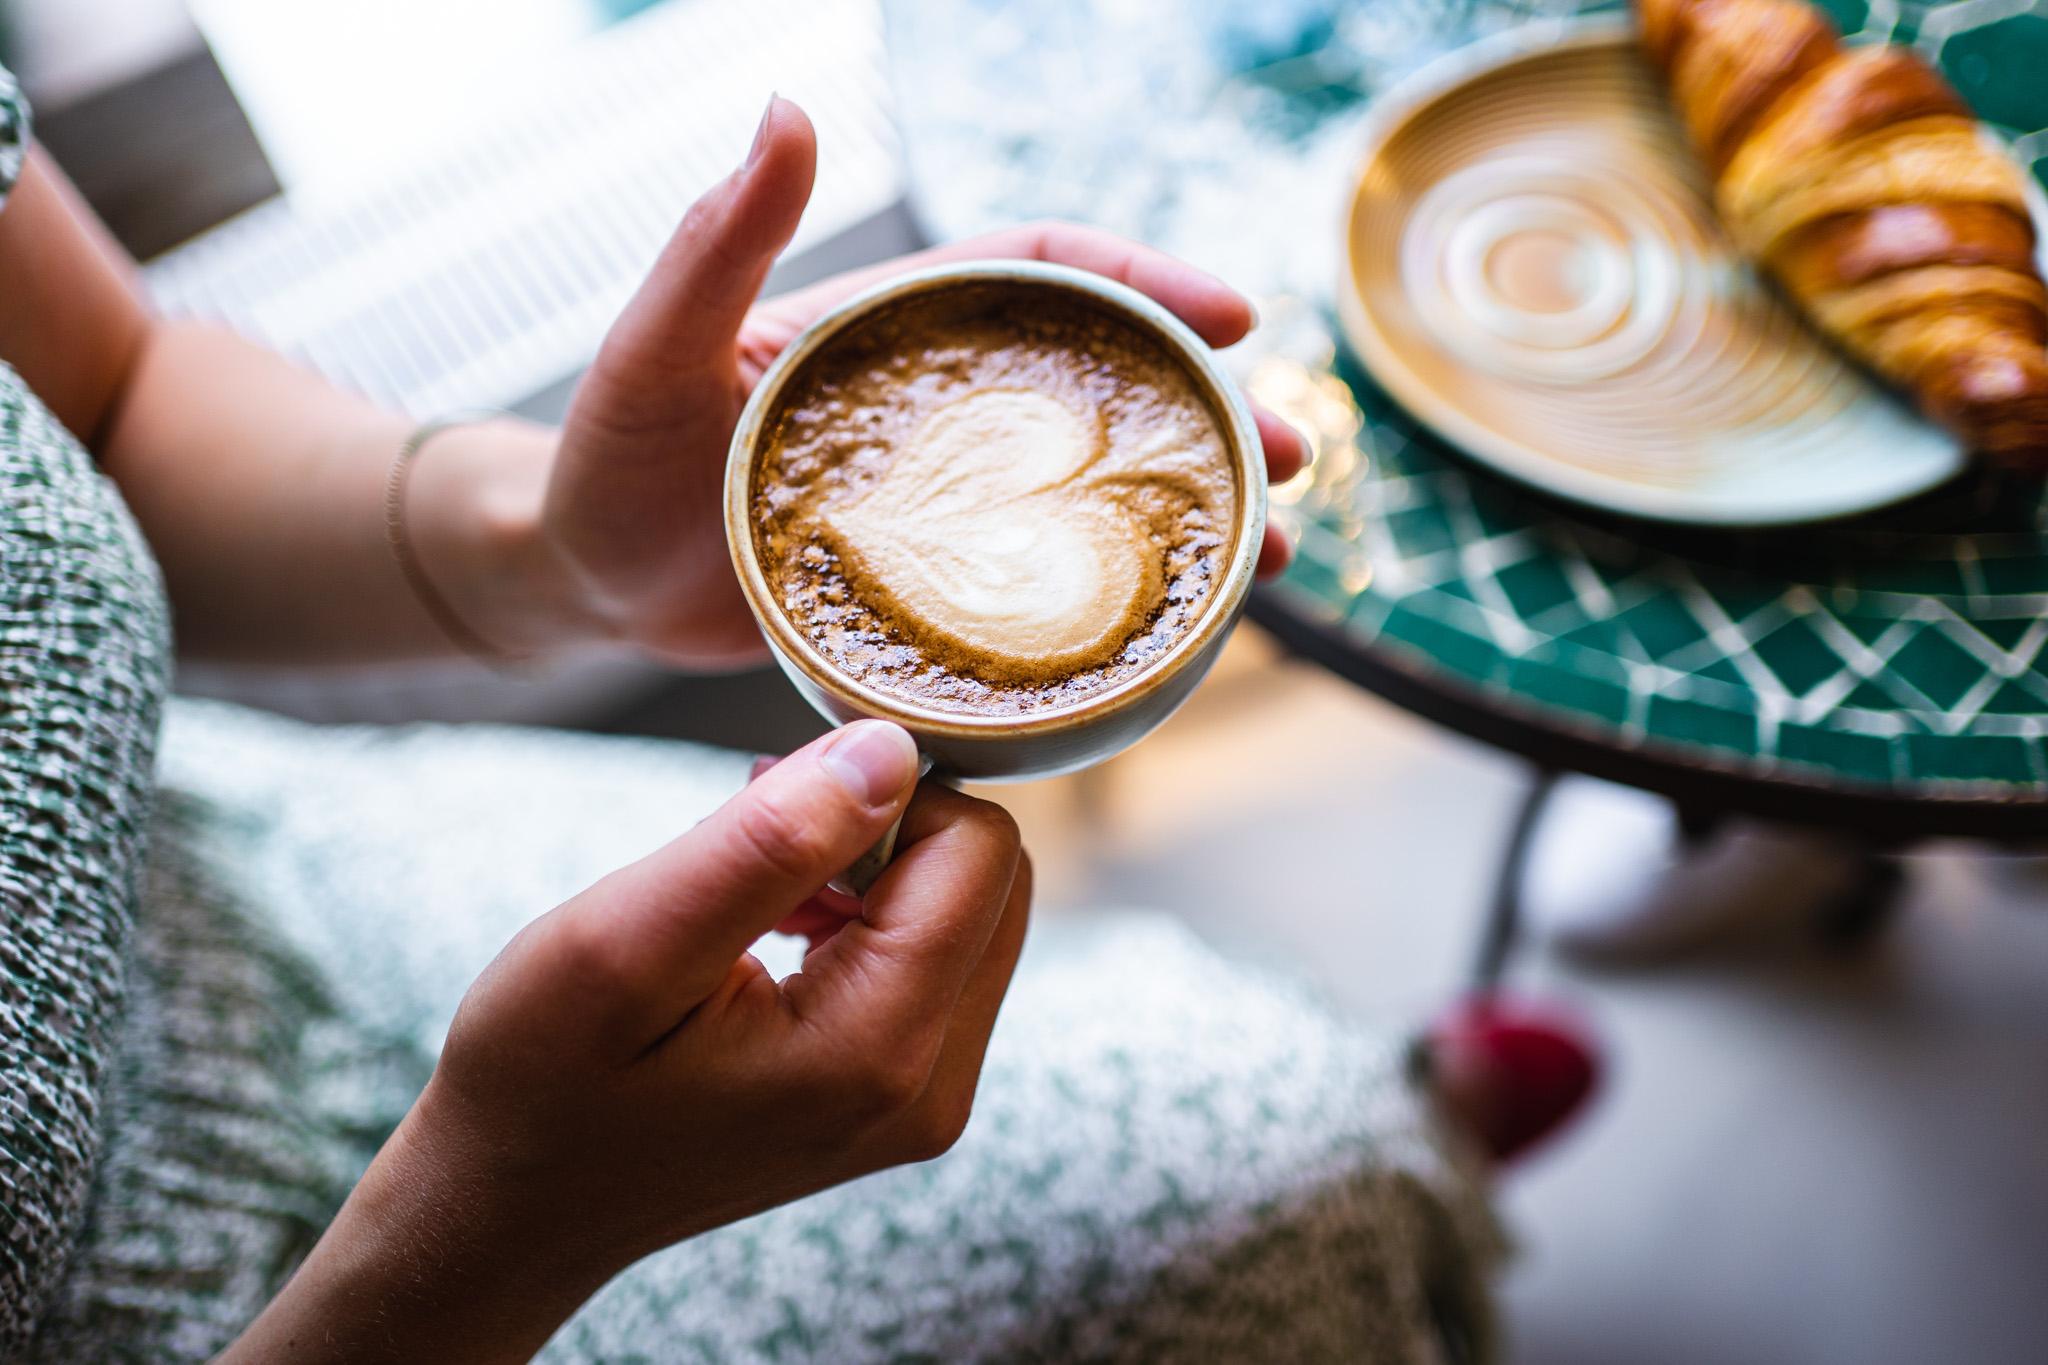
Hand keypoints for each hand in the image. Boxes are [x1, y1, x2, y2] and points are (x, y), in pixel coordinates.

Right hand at [223, 722, 1030, 1362]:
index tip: (770, 803)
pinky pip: (937, 957)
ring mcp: (925, 1101)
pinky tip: (774, 932)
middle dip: (887, 827)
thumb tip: (892, 750)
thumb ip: (769, 842)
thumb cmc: (542, 1077)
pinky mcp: (904, 1093)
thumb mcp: (627, 941)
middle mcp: (932, 1089)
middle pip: (994, 879)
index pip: (980, 851)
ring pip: (972, 911)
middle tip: (755, 838)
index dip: (884, 790)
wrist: (514, 1205)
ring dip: (875, 869)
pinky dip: (869, 916)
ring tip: (754, 894)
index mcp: (879, 1052)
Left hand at [543, 96, 1307, 667]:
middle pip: (1107, 388)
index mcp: (898, 326)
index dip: (1147, 283)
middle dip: (1212, 413)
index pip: (1044, 275)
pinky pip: (1052, 582)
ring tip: (1274, 563)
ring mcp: (947, 499)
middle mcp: (940, 405)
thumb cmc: (609, 459)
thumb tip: (782, 106)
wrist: (586, 584)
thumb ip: (719, 239)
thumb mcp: (658, 347)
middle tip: (1295, 460)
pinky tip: (1178, 637)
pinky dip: (1124, 601)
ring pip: (1097, 492)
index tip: (1238, 313)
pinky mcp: (940, 587)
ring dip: (1194, 519)